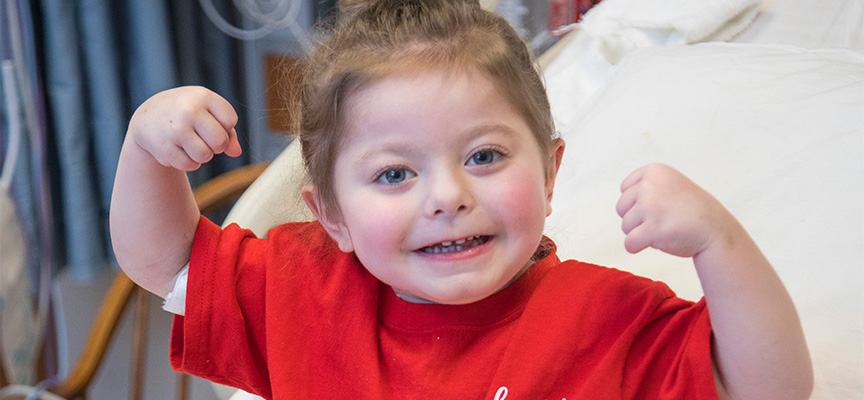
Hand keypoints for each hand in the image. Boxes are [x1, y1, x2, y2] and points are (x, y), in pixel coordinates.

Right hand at [128, 86, 241, 170]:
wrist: (148, 118)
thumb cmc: (187, 114)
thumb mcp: (208, 111)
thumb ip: (228, 131)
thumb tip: (236, 152)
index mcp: (203, 96)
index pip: (230, 120)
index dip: (225, 127)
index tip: (212, 122)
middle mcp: (189, 110)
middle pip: (220, 142)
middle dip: (216, 146)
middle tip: (204, 139)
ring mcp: (175, 129)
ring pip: (205, 156)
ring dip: (202, 155)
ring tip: (191, 144)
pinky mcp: (164, 147)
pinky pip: (189, 165)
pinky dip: (188, 162)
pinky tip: (179, 150)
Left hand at [615, 163, 736, 257]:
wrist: (716, 230)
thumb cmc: (689, 210)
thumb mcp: (669, 184)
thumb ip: (645, 185)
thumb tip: (619, 203)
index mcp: (654, 170)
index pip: (625, 189)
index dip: (638, 203)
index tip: (660, 205)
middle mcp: (650, 184)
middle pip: (621, 208)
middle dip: (637, 219)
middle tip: (662, 219)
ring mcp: (651, 205)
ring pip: (625, 226)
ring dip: (640, 232)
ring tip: (664, 228)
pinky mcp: (653, 228)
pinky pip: (629, 243)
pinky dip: (636, 247)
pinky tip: (655, 242)